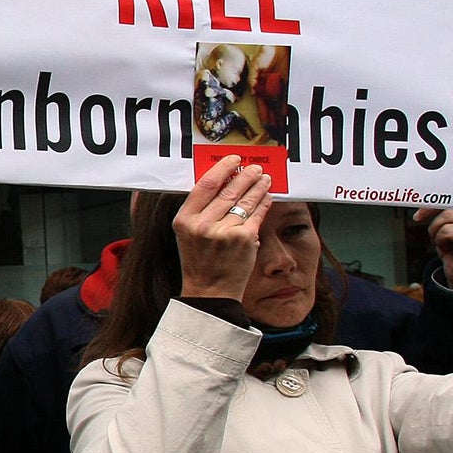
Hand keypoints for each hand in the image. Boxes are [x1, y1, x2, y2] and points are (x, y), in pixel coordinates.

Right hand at [174, 158, 270, 299]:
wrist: (209, 291)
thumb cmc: (200, 261)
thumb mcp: (188, 234)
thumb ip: (199, 210)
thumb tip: (222, 182)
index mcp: (184, 220)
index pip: (205, 185)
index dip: (221, 169)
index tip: (232, 160)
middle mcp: (202, 225)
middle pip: (228, 190)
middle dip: (245, 176)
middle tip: (254, 168)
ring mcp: (224, 232)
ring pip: (245, 201)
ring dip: (258, 186)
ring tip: (264, 179)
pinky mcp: (244, 239)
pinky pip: (256, 215)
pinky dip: (264, 203)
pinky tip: (267, 197)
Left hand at [414, 166, 452, 292]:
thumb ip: (451, 204)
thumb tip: (430, 188)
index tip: (451, 166)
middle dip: (432, 208)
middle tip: (419, 218)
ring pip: (449, 215)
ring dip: (435, 230)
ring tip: (442, 240)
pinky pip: (448, 230)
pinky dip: (440, 240)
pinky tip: (448, 248)